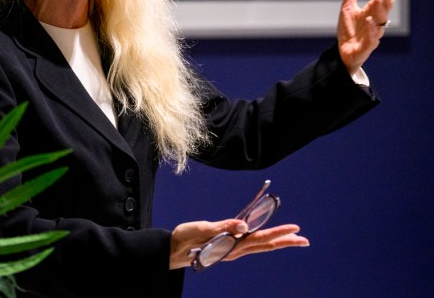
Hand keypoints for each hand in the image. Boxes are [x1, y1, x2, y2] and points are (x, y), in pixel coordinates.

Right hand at [169, 219, 308, 269]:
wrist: (172, 251)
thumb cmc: (185, 239)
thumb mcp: (203, 229)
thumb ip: (224, 227)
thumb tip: (245, 226)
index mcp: (232, 245)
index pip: (261, 238)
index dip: (279, 233)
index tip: (296, 228)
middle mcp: (235, 249)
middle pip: (265, 244)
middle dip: (285, 241)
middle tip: (305, 239)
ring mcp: (232, 249)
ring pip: (260, 245)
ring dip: (277, 241)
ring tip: (292, 238)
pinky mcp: (227, 246)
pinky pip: (251, 244)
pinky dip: (263, 240)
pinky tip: (266, 238)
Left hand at [337, 0, 393, 74]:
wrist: (343, 51)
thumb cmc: (349, 29)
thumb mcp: (347, 7)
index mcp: (372, 11)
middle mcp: (375, 21)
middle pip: (385, 8)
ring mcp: (373, 33)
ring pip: (380, 22)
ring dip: (380, 11)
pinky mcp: (367, 46)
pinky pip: (372, 38)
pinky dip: (372, 30)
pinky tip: (369, 20)